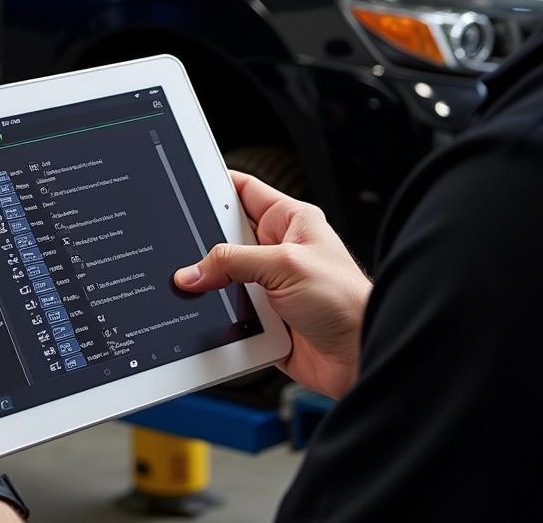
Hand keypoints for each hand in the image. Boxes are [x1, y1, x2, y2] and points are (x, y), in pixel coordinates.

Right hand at [175, 172, 371, 398]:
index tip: (185, 185)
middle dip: (204, 243)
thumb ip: (233, 262)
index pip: (243, 190)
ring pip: (223, 276)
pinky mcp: (264, 317)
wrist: (361, 358)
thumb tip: (193, 270)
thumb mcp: (285, 265)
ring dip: (212, 284)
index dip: (215, 184)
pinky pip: (229, 310)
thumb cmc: (346, 302)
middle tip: (181, 245)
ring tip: (195, 284)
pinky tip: (211, 315)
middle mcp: (278, 249)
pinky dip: (219, 314)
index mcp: (290, 220)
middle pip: (226, 237)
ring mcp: (270, 284)